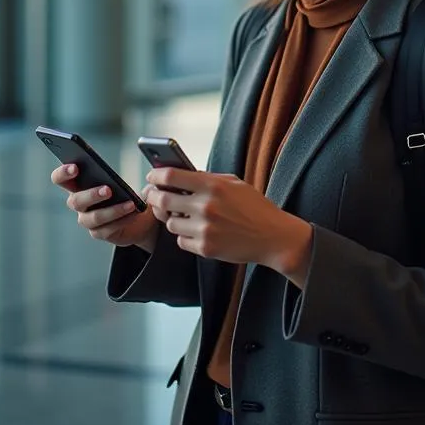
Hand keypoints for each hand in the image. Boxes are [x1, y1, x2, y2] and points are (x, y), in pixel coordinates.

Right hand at [51, 162, 159, 251]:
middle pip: (74, 201)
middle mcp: (78, 203)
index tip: (75, 167)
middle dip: (90, 195)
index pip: (59, 178)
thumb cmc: (123, 189)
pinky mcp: (99, 234)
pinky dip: (123, 219)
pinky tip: (135, 212)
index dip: (63, 173)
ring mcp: (87, 220)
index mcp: (77, 185)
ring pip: (92, 218)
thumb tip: (113, 175)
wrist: (138, 213)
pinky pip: (108, 229)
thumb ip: (110, 174)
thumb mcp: (117, 178)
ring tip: (130, 203)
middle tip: (108, 189)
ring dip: (112, 210)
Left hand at [145, 168, 312, 283]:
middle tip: (154, 196)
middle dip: (154, 197)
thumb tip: (179, 176)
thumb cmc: (253, 206)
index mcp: (212, 185)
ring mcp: (205, 229)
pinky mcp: (206, 249)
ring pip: (170, 223)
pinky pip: (181, 241)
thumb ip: (206, 178)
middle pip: (163, 200)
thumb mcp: (233, 183)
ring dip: (173, 219)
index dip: (156, 175)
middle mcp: (206, 206)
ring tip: (183, 215)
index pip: (171, 176)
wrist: (272, 236)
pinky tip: (196, 231)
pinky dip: (185, 236)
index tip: (152, 177)